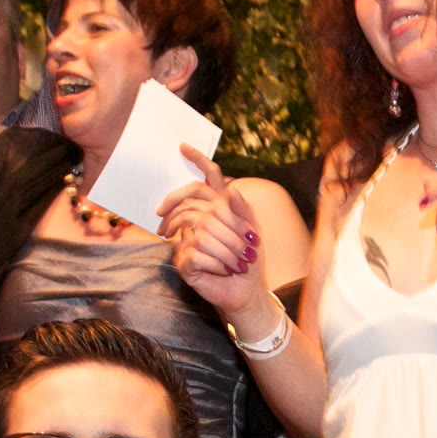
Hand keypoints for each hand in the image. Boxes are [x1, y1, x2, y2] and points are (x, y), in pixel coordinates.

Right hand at [161, 144, 268, 317]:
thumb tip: (232, 188)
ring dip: (227, 250)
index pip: (205, 179)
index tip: (183, 147)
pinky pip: (196, 251)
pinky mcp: (183, 262)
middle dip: (230, 229)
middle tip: (247, 248)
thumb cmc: (249, 260)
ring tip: (239, 262)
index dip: (196, 161)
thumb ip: (244, 209)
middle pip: (204, 207)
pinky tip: (224, 270)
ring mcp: (186, 240)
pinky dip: (216, 263)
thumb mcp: (253, 231)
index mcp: (214, 210)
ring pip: (200, 230)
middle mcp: (197, 221)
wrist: (245, 290)